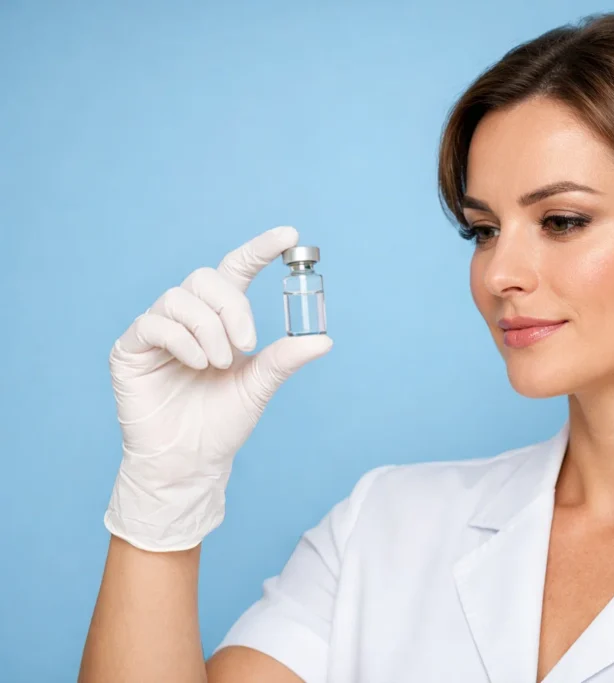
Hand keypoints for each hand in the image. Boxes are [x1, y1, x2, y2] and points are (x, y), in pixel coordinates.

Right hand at [104, 226, 332, 551]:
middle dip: (232, 306)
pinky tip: (198, 366)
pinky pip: (154, 323)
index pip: (235, 270)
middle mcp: (187, 317)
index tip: (290, 235)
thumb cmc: (223, 423)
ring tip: (219, 364)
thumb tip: (324, 340)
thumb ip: (285, 359)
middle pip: (205, 278)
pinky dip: (183, 340)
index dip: (259, 248)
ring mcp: (156, 331)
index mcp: (220, 319)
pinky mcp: (130, 349)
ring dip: (208, 330)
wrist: (191, 461)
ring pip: (180, 299)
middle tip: (247, 343)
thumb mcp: (260, 385)